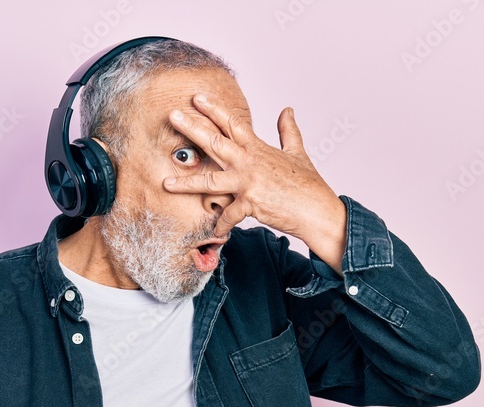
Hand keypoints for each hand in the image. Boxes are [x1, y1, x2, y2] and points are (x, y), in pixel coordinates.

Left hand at [163, 94, 346, 267]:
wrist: (317, 209)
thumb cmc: (308, 184)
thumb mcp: (298, 152)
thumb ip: (288, 131)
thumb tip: (287, 110)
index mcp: (259, 149)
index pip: (232, 124)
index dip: (214, 109)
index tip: (196, 98)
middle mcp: (250, 162)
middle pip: (216, 142)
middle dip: (192, 128)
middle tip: (173, 115)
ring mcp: (249, 182)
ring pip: (211, 180)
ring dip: (187, 183)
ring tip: (166, 183)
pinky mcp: (251, 203)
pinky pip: (229, 216)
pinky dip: (222, 224)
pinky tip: (215, 231)